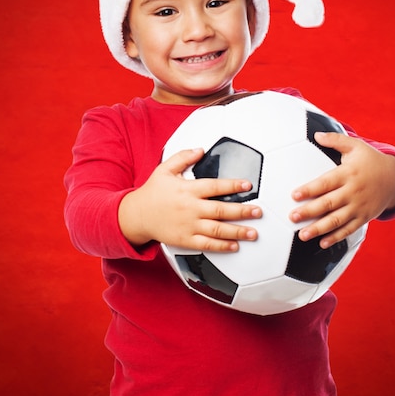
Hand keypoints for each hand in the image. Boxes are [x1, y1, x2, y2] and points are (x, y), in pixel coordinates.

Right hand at [119, 148, 261, 251]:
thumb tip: (200, 149)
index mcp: (188, 189)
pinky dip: (222, 246)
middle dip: (242, 211)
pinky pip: (207, 244)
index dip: (233, 185)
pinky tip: (235, 245)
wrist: (136, 216)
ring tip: (253, 232)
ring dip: (237, 231)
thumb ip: (183, 157)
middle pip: (220, 210)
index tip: (248, 185)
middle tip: (258, 211)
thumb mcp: (165, 169)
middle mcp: (190, 208)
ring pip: (217, 229)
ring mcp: (188, 225)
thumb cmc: (152, 192)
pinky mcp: (185, 240)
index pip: (215, 186)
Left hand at [290, 132, 394, 247]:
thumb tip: (317, 134)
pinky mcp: (363, 218)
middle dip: (309, 211)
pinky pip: (348, 229)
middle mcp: (353, 192)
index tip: (294, 195)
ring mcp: (359, 207)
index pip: (325, 183)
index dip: (309, 189)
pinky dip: (336, 237)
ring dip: (319, 229)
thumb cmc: (370, 161)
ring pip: (337, 220)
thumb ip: (335, 140)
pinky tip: (322, 243)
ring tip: (303, 235)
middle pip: (328, 203)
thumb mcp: (355, 146)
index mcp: (348, 174)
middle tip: (293, 217)